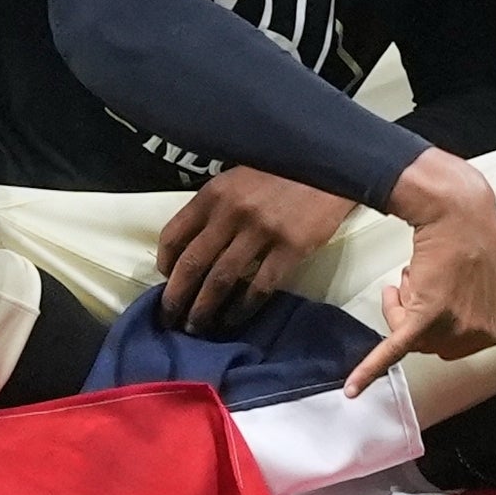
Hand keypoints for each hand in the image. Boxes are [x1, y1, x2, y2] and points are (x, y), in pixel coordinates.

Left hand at [156, 167, 357, 334]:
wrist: (331, 167)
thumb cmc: (281, 172)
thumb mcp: (238, 179)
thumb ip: (216, 207)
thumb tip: (194, 245)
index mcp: (214, 193)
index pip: (174, 234)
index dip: (164, 263)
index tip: (165, 280)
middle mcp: (231, 212)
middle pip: (192, 264)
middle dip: (176, 297)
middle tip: (170, 318)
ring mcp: (261, 231)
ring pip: (221, 280)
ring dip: (204, 309)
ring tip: (197, 327)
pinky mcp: (290, 247)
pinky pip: (259, 286)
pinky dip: (242, 307)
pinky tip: (234, 318)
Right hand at [344, 149, 495, 395]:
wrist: (459, 212)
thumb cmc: (485, 239)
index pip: (458, 343)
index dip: (445, 318)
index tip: (442, 289)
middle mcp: (481, 334)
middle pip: (433, 343)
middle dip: (421, 314)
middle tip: (423, 279)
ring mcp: (453, 326)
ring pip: (410, 337)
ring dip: (400, 307)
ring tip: (411, 274)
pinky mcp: (424, 316)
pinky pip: (393, 348)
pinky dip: (370, 370)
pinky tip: (352, 389)